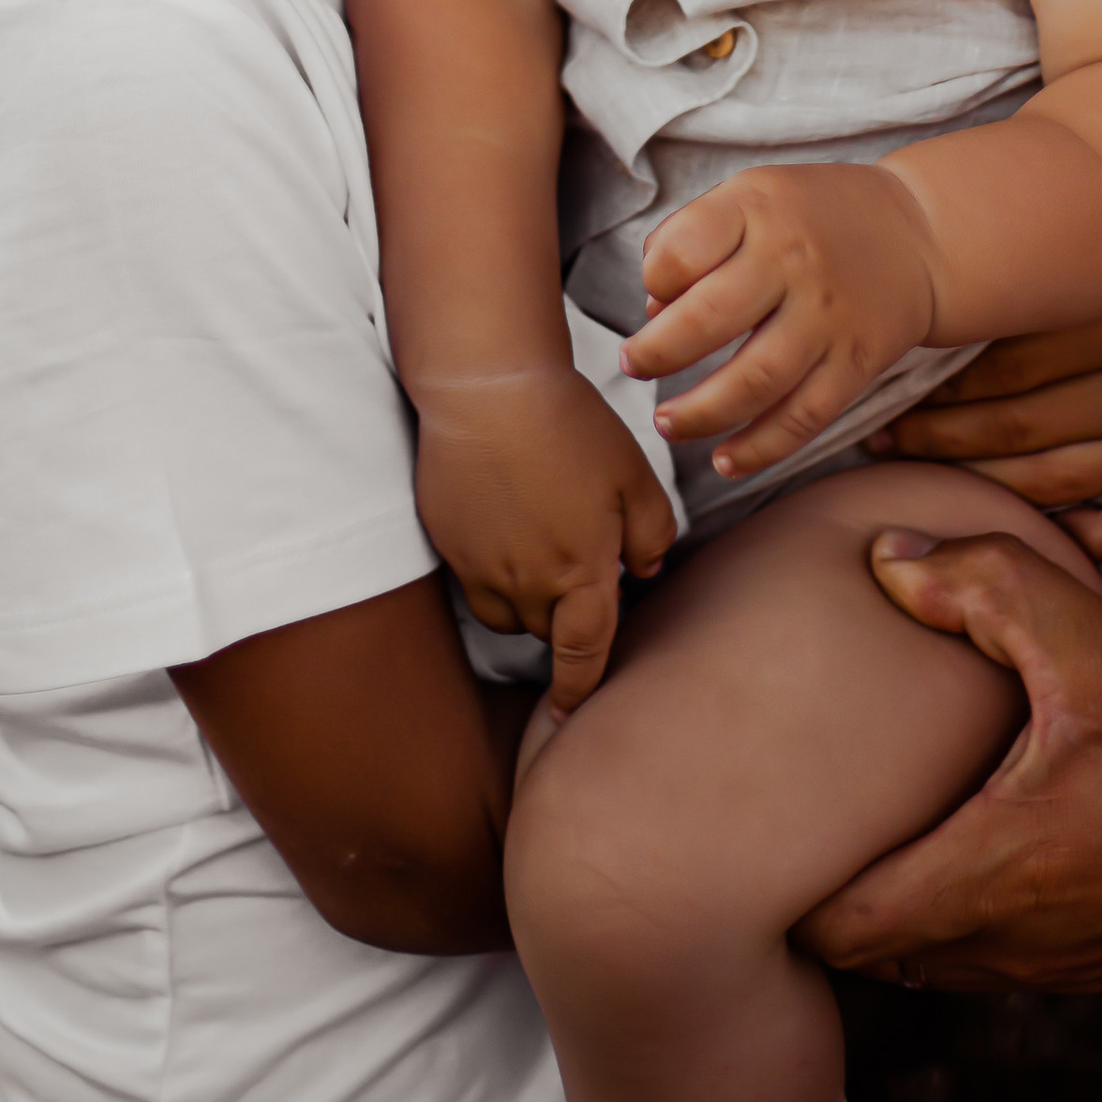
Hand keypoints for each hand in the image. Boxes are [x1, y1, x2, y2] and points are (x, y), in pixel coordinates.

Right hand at [412, 366, 676, 713]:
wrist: (487, 388)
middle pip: (548, 632)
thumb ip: (652, 533)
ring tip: (544, 546)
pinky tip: (507, 526)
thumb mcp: (634, 474)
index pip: (583, 655)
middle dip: (567, 618)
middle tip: (582, 565)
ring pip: (507, 615)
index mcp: (580, 573)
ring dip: (530, 602)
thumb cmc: (569, 426)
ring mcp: (479, 567)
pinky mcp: (448, 544)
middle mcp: (526, 584)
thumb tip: (645, 572)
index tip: (572, 714)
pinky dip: (495, 576)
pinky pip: (475, 584)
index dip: (580, 690)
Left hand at [624, 162, 939, 480]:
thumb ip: (695, 237)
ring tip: (667, 423)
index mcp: (759, 208)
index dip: (654, 279)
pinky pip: (804, 416)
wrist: (918, 234)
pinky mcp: (857, 363)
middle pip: (711, 318)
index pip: (684, 249)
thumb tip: (653, 309)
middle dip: (658, 354)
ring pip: (755, 379)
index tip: (652, 297)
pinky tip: (724, 461)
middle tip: (632, 367)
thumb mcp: (753, 195)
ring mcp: (829, 316)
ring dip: (700, 412)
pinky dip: (760, 448)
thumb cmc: (813, 216)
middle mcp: (795, 261)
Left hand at [795, 527, 1101, 990]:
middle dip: (839, 882)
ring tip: (893, 794)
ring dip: (912, 887)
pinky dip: (974, 894)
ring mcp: (1072, 962)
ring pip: (944, 949)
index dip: (788, 880)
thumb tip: (885, 558)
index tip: (764, 812)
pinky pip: (1006, 944)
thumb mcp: (1093, 636)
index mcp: (997, 877)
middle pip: (882, 947)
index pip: (842, 930)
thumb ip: (981, 584)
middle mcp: (1022, 944)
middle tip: (812, 793)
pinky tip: (992, 803)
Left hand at [871, 213, 1101, 561]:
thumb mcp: (1088, 228)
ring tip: (923, 472)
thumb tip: (909, 299)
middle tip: (882, 440)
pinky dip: (1086, 540)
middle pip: (1022, 427)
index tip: (880, 395)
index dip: (931, 390)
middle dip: (938, 439)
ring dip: (984, 484)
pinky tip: (1031, 528)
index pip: (1002, 369)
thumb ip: (1021, 265)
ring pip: (1063, 482)